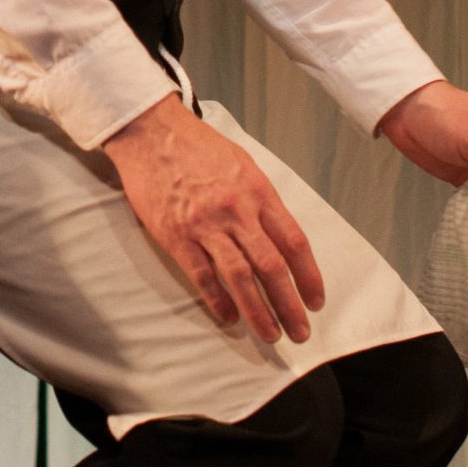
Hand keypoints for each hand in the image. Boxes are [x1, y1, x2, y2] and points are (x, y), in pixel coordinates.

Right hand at [103, 95, 326, 343]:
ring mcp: (205, 225)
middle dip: (289, 304)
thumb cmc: (199, 147)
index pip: (294, 242)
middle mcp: (237, 211)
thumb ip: (262, 202)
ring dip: (258, 311)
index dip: (309, 276)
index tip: (315, 300)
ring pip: (240, 277)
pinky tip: (229, 317)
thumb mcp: (243, 165)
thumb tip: (279, 239)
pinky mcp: (176, 236)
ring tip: (270, 334)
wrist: (152, 132)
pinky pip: (203, 276)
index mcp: (258, 192)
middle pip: (272, 267)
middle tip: (300, 331)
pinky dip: (218, 300)